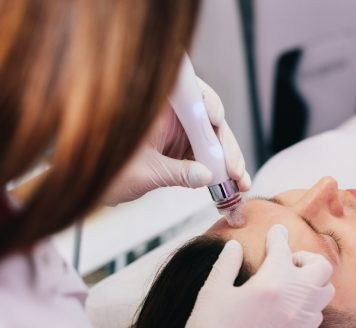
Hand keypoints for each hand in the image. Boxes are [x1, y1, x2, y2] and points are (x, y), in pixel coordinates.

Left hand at [102, 79, 249, 204]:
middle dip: (225, 147)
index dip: (208, 107)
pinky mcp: (184, 148)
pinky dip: (220, 171)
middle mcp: (172, 114)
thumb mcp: (143, 173)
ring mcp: (180, 131)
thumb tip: (207, 175)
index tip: (216, 124)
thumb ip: (176, 173)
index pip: (190, 95)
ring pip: (213, 141)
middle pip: (209, 121)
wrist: (95, 184)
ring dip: (229, 162)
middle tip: (236, 172)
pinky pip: (207, 156)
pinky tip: (232, 185)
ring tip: (240, 184)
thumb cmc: (106, 171)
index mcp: (157, 106)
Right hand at [168, 224, 334, 327]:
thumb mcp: (212, 291)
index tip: (276, 231)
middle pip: (320, 268)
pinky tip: (287, 307)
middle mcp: (293, 301)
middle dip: (306, 258)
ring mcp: (300, 323)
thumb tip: (234, 247)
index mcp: (270, 283)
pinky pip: (315, 315)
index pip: (283, 249)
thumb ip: (226, 263)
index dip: (278, 236)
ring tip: (288, 284)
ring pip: (324, 293)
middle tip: (285, 261)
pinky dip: (308, 304)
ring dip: (310, 281)